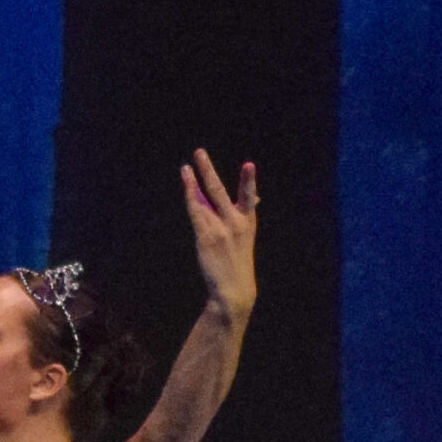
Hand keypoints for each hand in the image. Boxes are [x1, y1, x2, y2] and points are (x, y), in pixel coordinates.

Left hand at [181, 148, 257, 318]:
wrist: (234, 289)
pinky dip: (190, 197)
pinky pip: (196, 213)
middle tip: (199, 152)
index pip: (248, 197)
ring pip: (203, 200)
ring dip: (193, 181)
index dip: (248, 181)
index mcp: (248, 221)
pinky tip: (186, 186)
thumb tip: (255, 197)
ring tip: (186, 166)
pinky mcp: (206, 238)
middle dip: (209, 170)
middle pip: (219, 191)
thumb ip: (244, 214)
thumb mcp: (246, 236)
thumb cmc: (237, 261)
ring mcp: (219, 230)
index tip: (249, 165)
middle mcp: (235, 223)